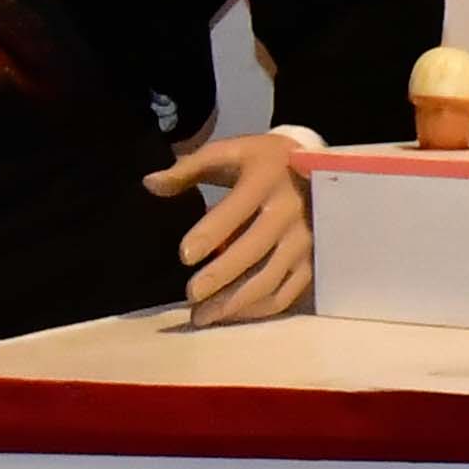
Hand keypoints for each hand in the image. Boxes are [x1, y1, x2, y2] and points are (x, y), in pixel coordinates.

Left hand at [151, 131, 315, 324]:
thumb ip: (189, 169)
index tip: (185, 255)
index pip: (236, 210)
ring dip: (234, 302)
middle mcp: (290, 212)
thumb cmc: (263, 162)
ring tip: (202, 315)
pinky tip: (230, 315)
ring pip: (269, 280)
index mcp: (266, 180)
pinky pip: (285, 295)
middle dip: (220, 277)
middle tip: (191, 294)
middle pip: (253, 251)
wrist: (318, 169)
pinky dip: (256, 310)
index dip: (211, 233)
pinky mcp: (312, 263)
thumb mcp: (229, 153)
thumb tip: (150, 184)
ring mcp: (305, 241)